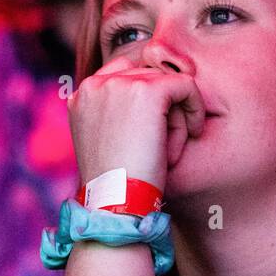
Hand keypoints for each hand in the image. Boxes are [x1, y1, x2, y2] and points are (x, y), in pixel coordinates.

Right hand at [67, 56, 205, 189]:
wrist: (116, 201)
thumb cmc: (113, 183)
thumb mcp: (101, 142)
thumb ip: (108, 113)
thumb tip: (137, 100)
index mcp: (80, 95)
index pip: (123, 74)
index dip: (145, 99)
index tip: (153, 126)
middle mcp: (95, 83)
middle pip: (147, 77)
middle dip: (161, 108)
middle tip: (163, 144)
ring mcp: (120, 83)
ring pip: (166, 84)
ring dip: (175, 114)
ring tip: (171, 146)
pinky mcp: (148, 90)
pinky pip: (186, 85)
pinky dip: (195, 108)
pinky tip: (193, 132)